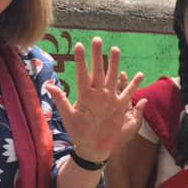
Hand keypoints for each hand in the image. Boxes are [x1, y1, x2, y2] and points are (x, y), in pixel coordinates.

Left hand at [44, 37, 145, 161]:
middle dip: (97, 55)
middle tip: (97, 39)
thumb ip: (61, 100)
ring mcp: (109, 99)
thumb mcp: (69, 117)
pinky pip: (128, 93)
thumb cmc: (79, 133)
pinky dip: (134, 84)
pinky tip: (139, 74)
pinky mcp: (119, 107)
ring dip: (114, 64)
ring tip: (115, 49)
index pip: (82, 73)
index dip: (81, 60)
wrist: (93, 147)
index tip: (78, 45)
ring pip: (112, 77)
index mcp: (85, 95)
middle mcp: (98, 93)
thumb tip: (49, 85)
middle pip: (98, 70)